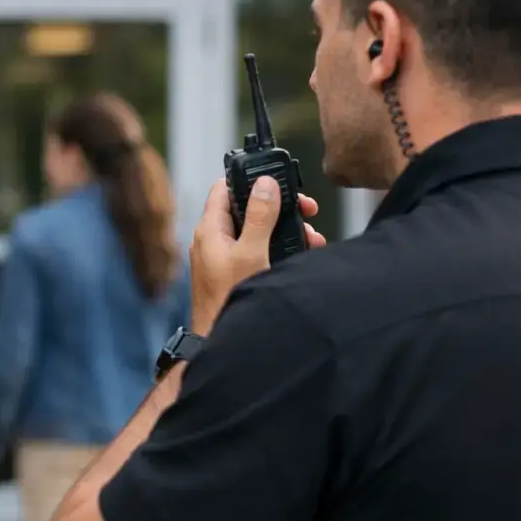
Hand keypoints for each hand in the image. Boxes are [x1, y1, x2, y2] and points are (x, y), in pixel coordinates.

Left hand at [190, 177, 325, 334]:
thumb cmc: (230, 299)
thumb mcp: (251, 252)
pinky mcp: (232, 272)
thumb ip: (259, 216)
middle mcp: (212, 240)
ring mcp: (222, 256)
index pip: (224, 188)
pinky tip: (300, 252)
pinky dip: (276, 247)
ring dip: (283, 229)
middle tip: (305, 209)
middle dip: (277, 206)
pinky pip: (256, 250)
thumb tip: (265, 183)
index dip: (250, 180)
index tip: (277, 181)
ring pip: (255, 230)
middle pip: (246, 208)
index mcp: (209, 229)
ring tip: (311, 236)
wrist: (219, 341)